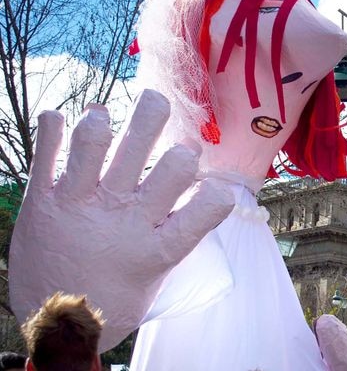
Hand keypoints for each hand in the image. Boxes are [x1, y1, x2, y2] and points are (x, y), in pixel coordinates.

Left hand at [9, 90, 233, 351]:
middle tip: (156, 106)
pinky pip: (45, 153)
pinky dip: (51, 127)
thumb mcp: (157, 272)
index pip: (207, 209)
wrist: (58, 325)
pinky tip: (59, 119)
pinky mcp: (43, 204)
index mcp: (158, 247)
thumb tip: (201, 176)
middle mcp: (125, 221)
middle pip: (167, 165)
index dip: (218, 190)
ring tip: (105, 115)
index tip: (213, 183)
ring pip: (98, 143)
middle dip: (167, 130)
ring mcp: (82, 208)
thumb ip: (178, 228)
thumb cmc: (115, 297)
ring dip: (107, 118)